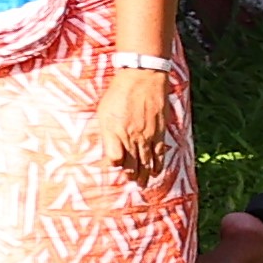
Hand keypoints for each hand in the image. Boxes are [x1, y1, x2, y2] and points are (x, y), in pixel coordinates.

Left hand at [97, 57, 174, 173]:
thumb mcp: (103, 111)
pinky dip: (158, 165)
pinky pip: (159, 154)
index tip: (114, 168)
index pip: (114, 159)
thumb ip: (106, 132)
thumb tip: (108, 148)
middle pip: (131, 164)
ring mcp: (146, 136)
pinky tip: (156, 172)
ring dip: (144, 175)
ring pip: (146, 162)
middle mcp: (130, 137)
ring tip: (142, 184)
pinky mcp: (159, 132)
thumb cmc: (119, 93)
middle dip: (131, 176)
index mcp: (114, 132)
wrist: (142, 79)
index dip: (114, 166)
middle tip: (131, 184)